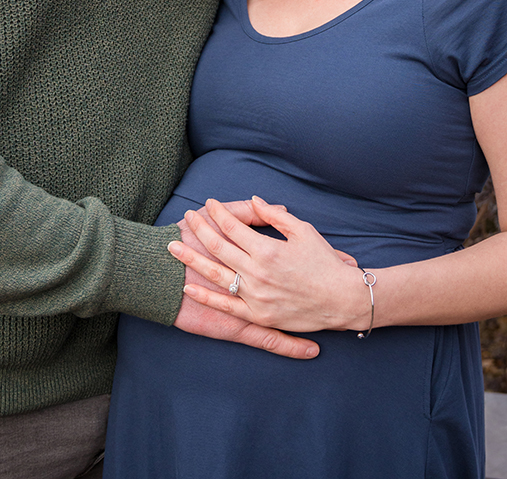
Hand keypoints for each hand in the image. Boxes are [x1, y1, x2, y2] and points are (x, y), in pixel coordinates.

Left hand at [169, 197, 368, 333]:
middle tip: (186, 217)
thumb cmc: (325, 263)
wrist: (342, 300)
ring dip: (192, 260)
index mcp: (268, 250)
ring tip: (173, 249)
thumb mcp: (303, 231)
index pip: (233, 227)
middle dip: (199, 230)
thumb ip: (275, 216)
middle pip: (218, 247)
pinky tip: (189, 287)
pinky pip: (226, 306)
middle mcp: (258, 273)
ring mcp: (256, 297)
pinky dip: (206, 297)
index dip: (218, 213)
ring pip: (215, 275)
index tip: (208, 203)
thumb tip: (254, 200)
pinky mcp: (258, 316)